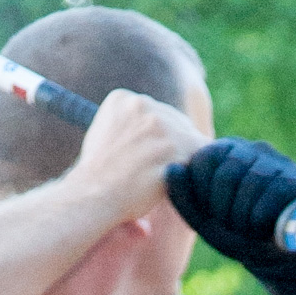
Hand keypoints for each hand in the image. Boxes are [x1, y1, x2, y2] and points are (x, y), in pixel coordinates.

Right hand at [64, 89, 208, 222]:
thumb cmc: (98, 176)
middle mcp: (142, 103)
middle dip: (175, 147)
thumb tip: (158, 133)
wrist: (92, 197)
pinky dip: (196, 169)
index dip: (161, 139)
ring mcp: (161, 124)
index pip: (160, 113)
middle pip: (179, 123)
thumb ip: (131, 125)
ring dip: (184, 160)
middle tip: (156, 171)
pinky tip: (177, 180)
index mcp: (122, 98)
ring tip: (161, 178)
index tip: (147, 157)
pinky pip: (203, 154)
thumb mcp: (105, 135)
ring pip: (192, 139)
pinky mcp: (176, 146)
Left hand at [164, 137, 295, 294]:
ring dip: (245, 219)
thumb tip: (172, 168)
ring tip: (251, 230)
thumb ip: (185, 198)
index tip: (214, 216)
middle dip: (225, 212)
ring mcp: (278, 162)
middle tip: (235, 228)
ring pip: (251, 184)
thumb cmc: (241, 235)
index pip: (204, 160)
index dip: (203, 196)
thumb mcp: (207, 222)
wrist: (284, 258)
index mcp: (226, 153)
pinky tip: (268, 229)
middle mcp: (252, 149)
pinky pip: (271, 198)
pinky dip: (263, 222)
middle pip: (227, 175)